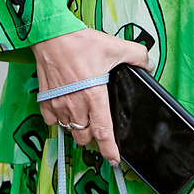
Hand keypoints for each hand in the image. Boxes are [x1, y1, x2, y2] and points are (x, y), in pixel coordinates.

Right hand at [32, 28, 153, 162]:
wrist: (52, 34)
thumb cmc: (80, 41)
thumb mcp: (115, 46)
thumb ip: (137, 56)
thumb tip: (148, 65)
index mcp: (94, 95)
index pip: (103, 131)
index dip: (109, 149)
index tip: (114, 159)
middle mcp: (75, 104)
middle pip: (84, 136)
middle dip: (92, 136)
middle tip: (98, 124)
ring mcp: (58, 104)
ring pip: (69, 129)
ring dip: (76, 126)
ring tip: (83, 113)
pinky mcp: (45, 99)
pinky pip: (51, 121)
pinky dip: (58, 119)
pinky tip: (66, 108)